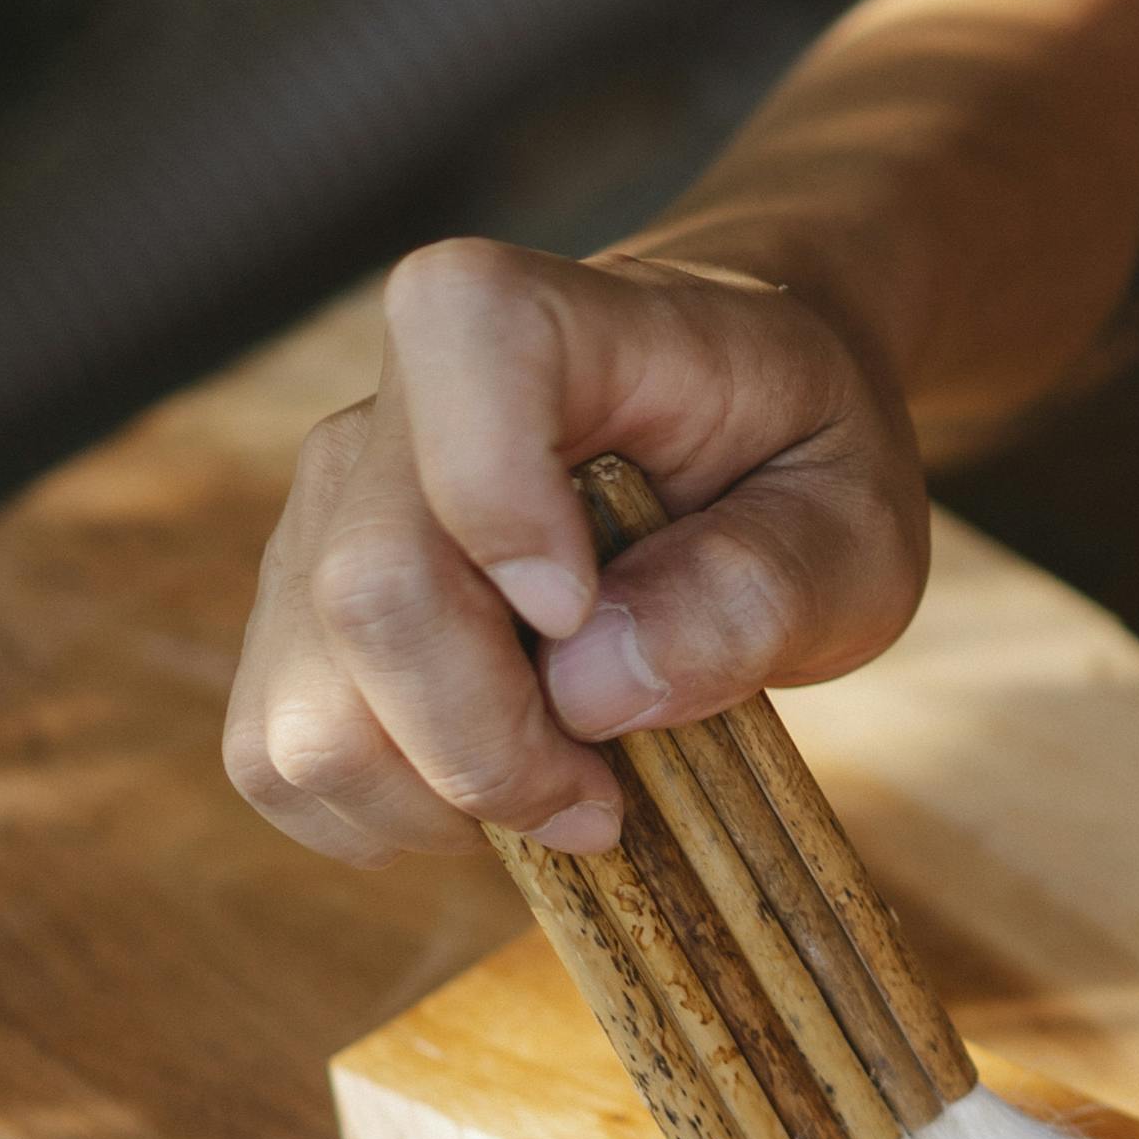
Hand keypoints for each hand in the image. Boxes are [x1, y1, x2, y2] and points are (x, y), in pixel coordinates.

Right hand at [224, 239, 927, 864]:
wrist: (739, 435)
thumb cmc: (802, 465)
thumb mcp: (855, 527)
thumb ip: (759, 588)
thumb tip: (592, 686)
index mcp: (553, 322)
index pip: (464, 348)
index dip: (504, 506)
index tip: (587, 614)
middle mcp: (397, 406)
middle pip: (370, 593)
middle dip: (492, 747)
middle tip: (609, 800)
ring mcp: (330, 515)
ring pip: (304, 711)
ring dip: (439, 800)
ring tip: (563, 795)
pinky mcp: (301, 616)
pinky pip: (284, 760)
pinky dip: (387, 816)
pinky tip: (493, 790)